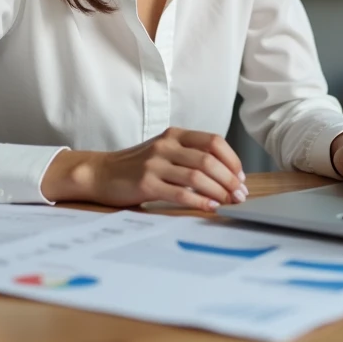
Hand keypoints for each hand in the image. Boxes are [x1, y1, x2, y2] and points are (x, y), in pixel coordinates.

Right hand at [42, 128, 246, 211]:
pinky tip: (211, 207)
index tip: (241, 176)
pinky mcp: (146, 183)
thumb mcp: (164, 151)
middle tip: (241, 194)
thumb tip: (226, 174)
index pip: (213, 141)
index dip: (232, 159)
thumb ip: (190, 156)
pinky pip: (180, 193)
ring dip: (219, 191)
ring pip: (197, 176)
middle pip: (209, 160)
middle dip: (230, 179)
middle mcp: (166, 145)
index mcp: (174, 134)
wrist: (101, 173)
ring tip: (230, 202)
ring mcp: (155, 164)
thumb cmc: (137, 165)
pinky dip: (200, 201)